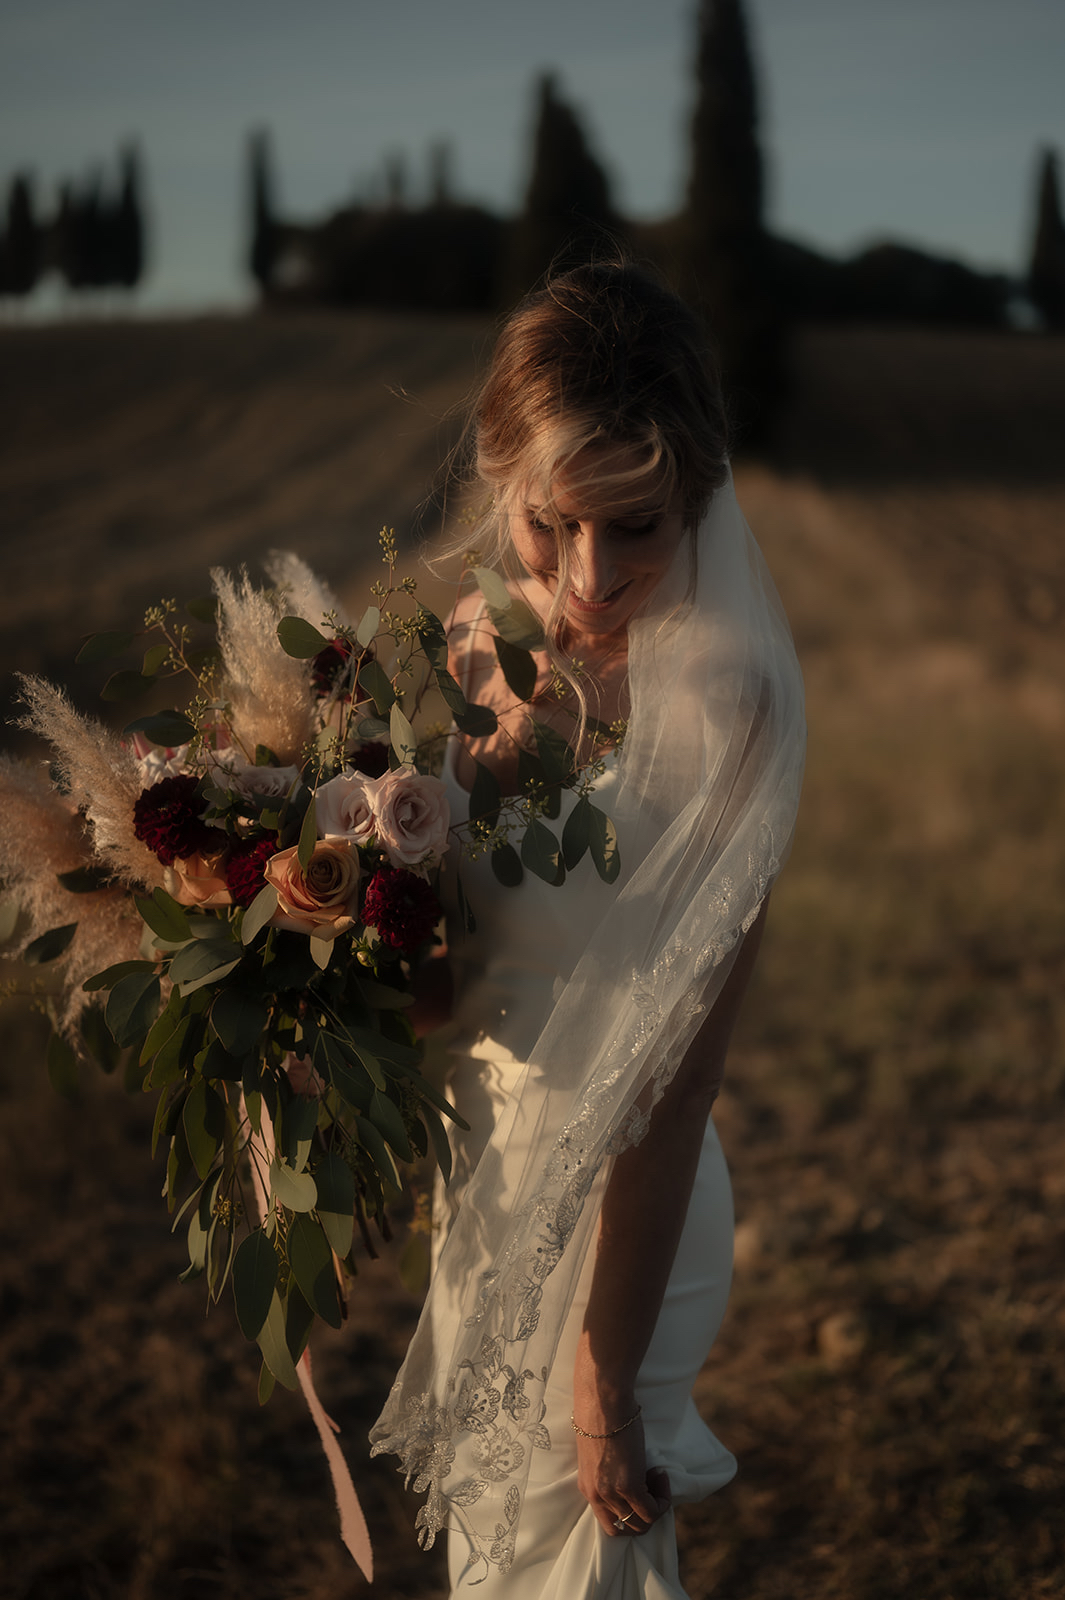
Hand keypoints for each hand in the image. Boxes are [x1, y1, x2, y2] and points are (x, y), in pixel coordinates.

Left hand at [574, 1416, 671, 1537]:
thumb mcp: (601, 1454)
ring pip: (639, 1524)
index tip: (638, 1490)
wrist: (604, 1399)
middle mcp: (596, 1495)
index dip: (627, 1513)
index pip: (608, 1521)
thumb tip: (628, 1474)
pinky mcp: (628, 1485)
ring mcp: (611, 1492)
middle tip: (651, 1492)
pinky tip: (660, 1473)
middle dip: (640, 1519)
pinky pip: (652, 1510)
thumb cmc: (602, 1415)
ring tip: (657, 1479)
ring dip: (654, 1507)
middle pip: (621, 1530)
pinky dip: (662, 1498)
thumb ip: (609, 1471)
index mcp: (587, 1487)